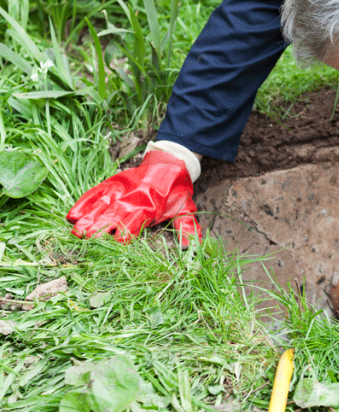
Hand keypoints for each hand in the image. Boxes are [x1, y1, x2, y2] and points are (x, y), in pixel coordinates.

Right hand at [67, 151, 201, 245]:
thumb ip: (187, 228)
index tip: (116, 244)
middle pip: (113, 216)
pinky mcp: (111, 183)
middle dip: (100, 228)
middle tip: (86, 240)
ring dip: (88, 219)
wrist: (168, 163)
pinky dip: (83, 203)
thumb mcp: (185, 209)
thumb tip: (191, 248)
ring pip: (101, 206)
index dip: (126, 234)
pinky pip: (94, 193)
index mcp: (150, 208)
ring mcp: (119, 191)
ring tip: (76, 232)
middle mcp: (132, 200)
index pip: (135, 224)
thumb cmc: (175, 191)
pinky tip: (72, 215)